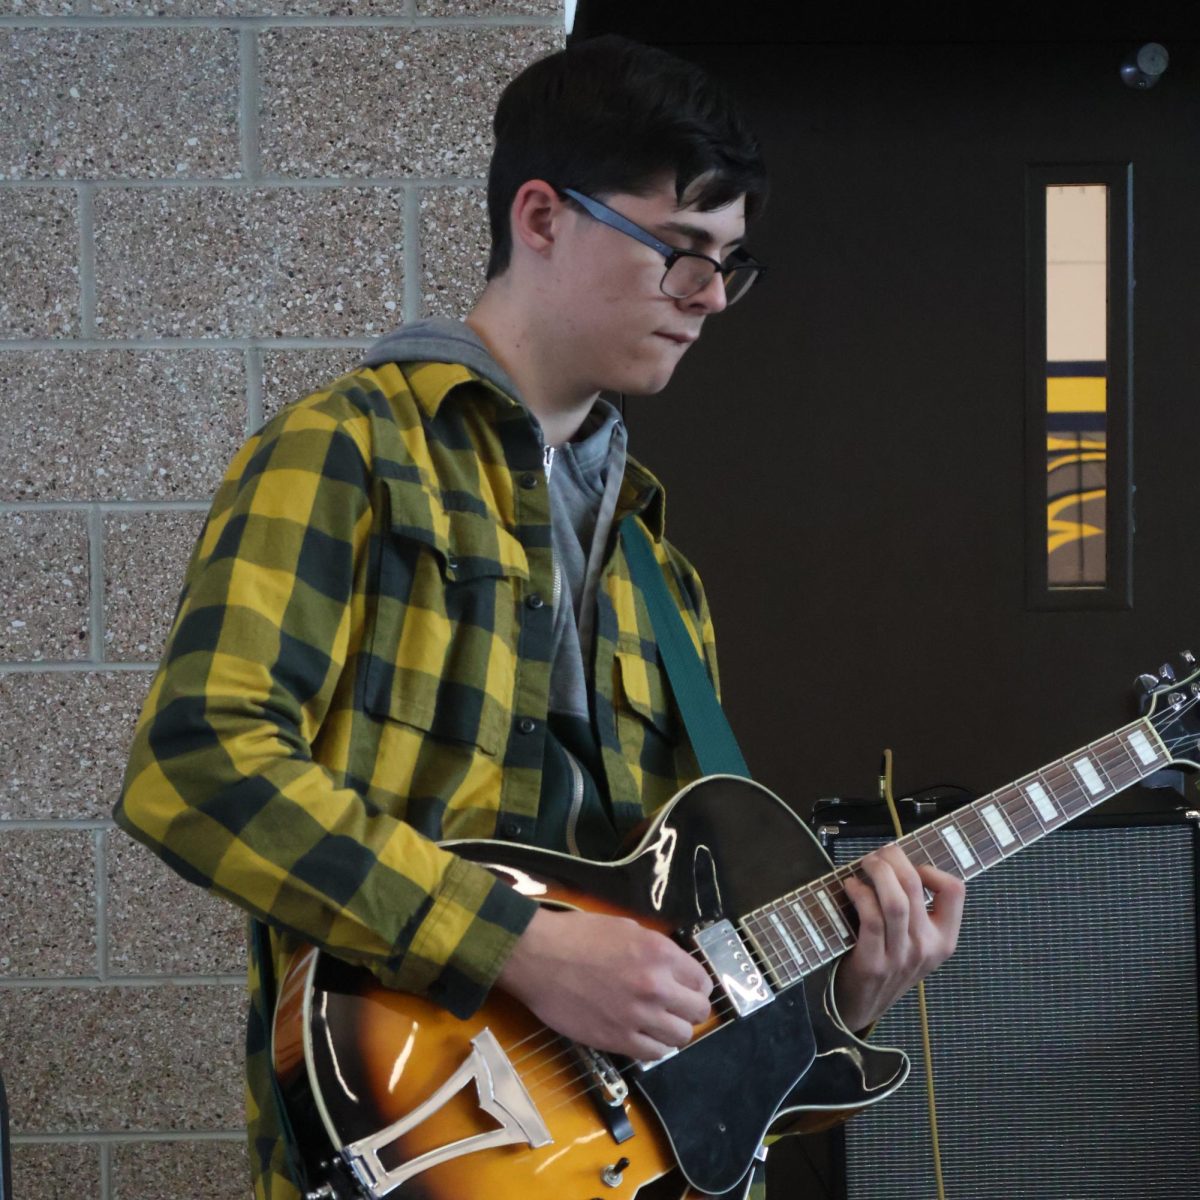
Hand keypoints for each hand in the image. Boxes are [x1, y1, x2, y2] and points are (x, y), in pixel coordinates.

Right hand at [496, 907, 712, 1059]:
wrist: (538, 957)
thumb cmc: (578, 936)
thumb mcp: (626, 929)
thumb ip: (655, 950)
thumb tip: (672, 968)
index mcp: (660, 953)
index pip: (701, 981)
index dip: (695, 986)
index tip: (686, 989)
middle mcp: (656, 986)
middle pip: (698, 1012)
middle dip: (690, 1010)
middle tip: (675, 1008)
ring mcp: (638, 1017)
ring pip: (681, 1037)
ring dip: (673, 1030)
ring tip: (658, 1024)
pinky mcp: (618, 1040)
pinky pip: (654, 1054)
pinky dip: (653, 1047)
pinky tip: (642, 1036)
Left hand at [833, 844, 964, 1031]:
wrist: (862, 1005)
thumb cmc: (887, 962)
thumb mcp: (915, 941)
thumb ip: (916, 909)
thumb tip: (896, 860)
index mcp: (944, 939)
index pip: (955, 891)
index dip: (932, 868)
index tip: (911, 866)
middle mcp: (927, 947)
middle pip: (914, 886)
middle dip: (893, 859)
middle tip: (878, 854)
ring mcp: (901, 957)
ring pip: (895, 901)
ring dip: (877, 872)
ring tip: (865, 864)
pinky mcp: (874, 962)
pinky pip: (871, 918)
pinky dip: (860, 894)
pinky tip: (851, 886)